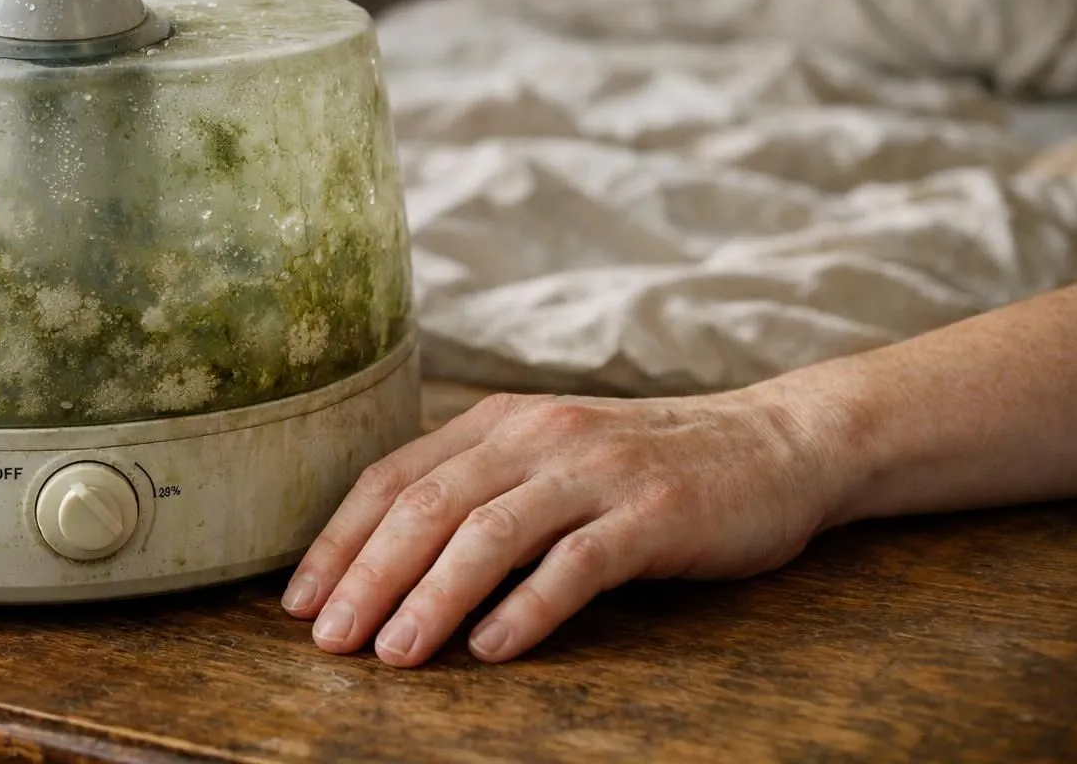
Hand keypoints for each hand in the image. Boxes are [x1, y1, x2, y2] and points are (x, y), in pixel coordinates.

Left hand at [280, 387, 846, 666]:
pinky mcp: (654, 512)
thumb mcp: (552, 456)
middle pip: (429, 505)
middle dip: (368, 576)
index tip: (301, 601)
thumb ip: (482, 488)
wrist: (775, 444)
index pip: (394, 475)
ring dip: (433, 597)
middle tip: (329, 643)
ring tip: (394, 655)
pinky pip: (576, 562)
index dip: (340, 539)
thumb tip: (391, 561)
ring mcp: (597, 470)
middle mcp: (539, 435)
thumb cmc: (646, 466)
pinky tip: (493, 650)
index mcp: (502, 421)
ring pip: (490, 532)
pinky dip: (528, 607)